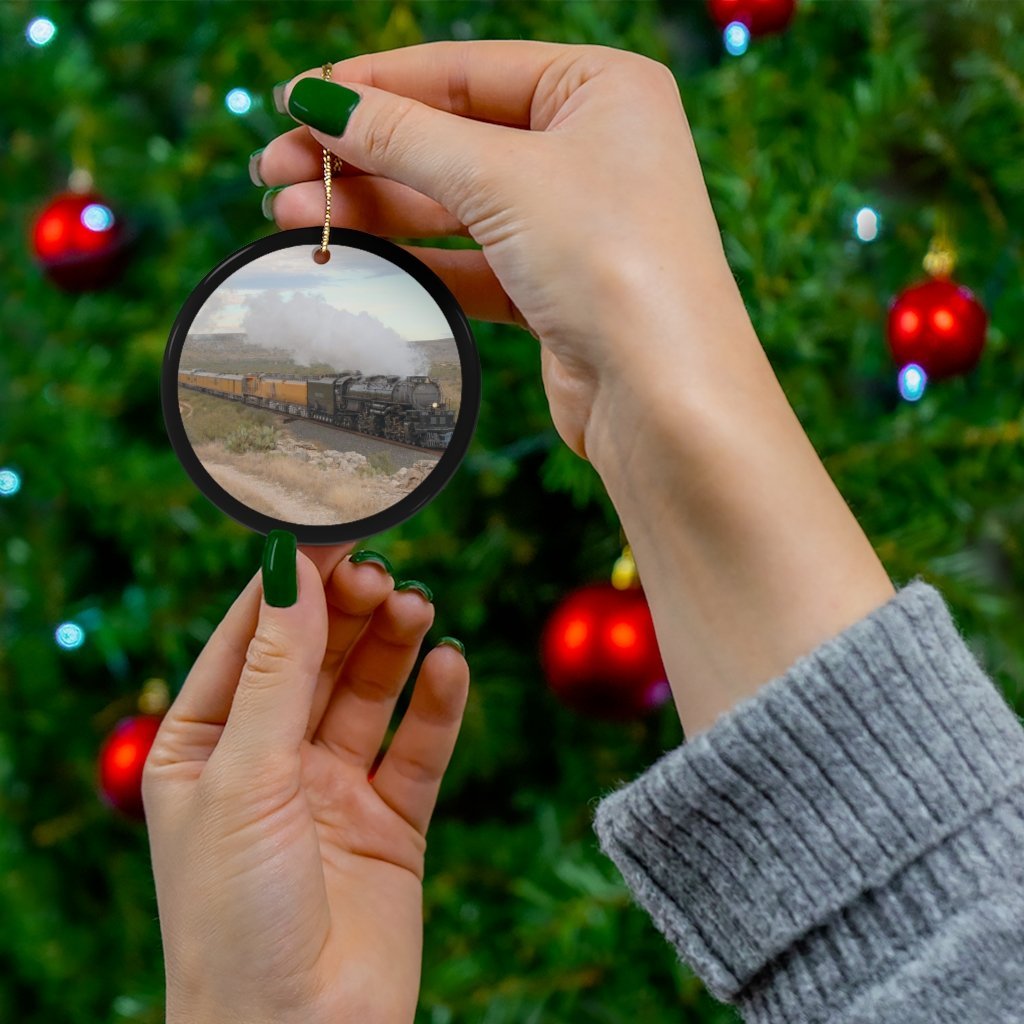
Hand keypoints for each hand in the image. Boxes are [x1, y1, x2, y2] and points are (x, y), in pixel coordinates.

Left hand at [143, 542, 468, 1023]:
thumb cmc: (235, 917)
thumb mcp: (245, 776)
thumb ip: (277, 671)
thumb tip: (291, 567)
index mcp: (205, 745)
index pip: (251, 637)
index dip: (292, 581)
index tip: (334, 526)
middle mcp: (269, 759)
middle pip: (317, 656)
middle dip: (347, 610)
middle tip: (382, 571)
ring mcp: (332, 788)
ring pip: (369, 692)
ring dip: (393, 646)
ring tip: (417, 607)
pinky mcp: (391, 821)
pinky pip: (419, 748)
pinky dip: (437, 705)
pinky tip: (450, 666)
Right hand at [257, 40, 751, 465]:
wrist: (664, 397)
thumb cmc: (612, 262)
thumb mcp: (501, 178)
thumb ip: (405, 137)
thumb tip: (319, 100)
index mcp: (601, 88)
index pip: (465, 71)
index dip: (374, 85)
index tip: (295, 100)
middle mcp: (592, 148)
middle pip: (452, 137)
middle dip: (362, 154)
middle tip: (274, 170)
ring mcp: (574, 222)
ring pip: (455, 203)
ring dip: (375, 208)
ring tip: (289, 215)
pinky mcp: (555, 288)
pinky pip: (470, 260)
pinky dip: (414, 259)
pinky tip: (352, 256)